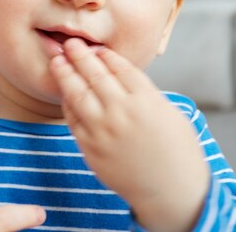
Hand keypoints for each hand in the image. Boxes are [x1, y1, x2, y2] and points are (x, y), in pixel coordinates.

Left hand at [49, 38, 208, 231]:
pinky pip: (73, 120)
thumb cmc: (178, 151)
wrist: (171, 191)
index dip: (105, 54)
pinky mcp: (91, 148)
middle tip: (70, 44)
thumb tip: (120, 74)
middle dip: (79, 55)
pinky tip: (65, 93)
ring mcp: (104, 130)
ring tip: (57, 61)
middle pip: (95, 74)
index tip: (97, 48)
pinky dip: (67, 104)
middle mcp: (123, 111)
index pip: (119, 66)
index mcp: (146, 99)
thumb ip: (145, 93)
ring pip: (77, 94)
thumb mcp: (170, 112)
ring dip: (65, 74)